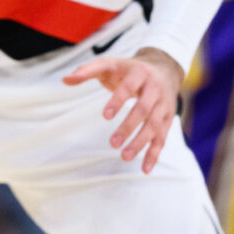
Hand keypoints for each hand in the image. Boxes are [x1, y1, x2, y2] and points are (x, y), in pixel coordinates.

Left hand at [62, 46, 183, 173]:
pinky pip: (162, 138)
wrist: (163, 68)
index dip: (117, 101)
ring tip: (125, 156)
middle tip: (112, 143)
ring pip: (154, 125)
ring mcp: (163, 105)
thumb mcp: (110, 64)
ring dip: (141, 142)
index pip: (128, 87)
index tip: (105, 116)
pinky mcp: (168, 119)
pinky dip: (154, 154)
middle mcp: (154, 89)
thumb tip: (65, 80)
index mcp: (139, 73)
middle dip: (128, 127)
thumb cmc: (129, 69)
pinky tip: (145, 169)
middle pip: (143, 109)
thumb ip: (87, 70)